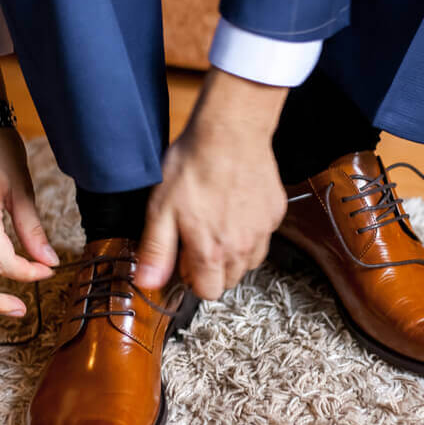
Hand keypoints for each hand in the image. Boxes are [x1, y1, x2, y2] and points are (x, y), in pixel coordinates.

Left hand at [134, 68, 287, 299]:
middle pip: (229, 280)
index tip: (184, 257)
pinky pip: (263, 236)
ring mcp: (263, 231)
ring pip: (249, 261)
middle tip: (199, 237)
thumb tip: (148, 282)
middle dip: (213, 267)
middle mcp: (242, 248)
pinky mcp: (275, 213)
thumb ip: (157, 251)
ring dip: (233, 252)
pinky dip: (250, 230)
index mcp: (212, 252)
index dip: (192, 278)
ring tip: (218, 222)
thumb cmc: (192, 167)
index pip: (208, 292)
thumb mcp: (161, 209)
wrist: (230, 132)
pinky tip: (236, 207)